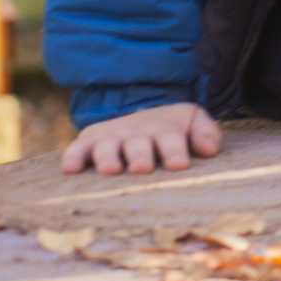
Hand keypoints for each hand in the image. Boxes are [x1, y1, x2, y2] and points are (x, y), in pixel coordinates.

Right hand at [61, 102, 221, 175]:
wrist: (139, 111)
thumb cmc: (169, 128)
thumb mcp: (192, 122)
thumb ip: (205, 133)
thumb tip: (210, 150)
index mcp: (164, 128)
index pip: (171, 137)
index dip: (174, 150)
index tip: (179, 165)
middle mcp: (136, 132)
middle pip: (138, 143)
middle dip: (140, 155)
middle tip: (142, 169)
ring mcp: (111, 137)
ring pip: (107, 146)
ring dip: (108, 157)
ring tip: (111, 169)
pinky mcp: (88, 142)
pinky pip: (77, 149)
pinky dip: (72, 157)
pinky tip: (70, 170)